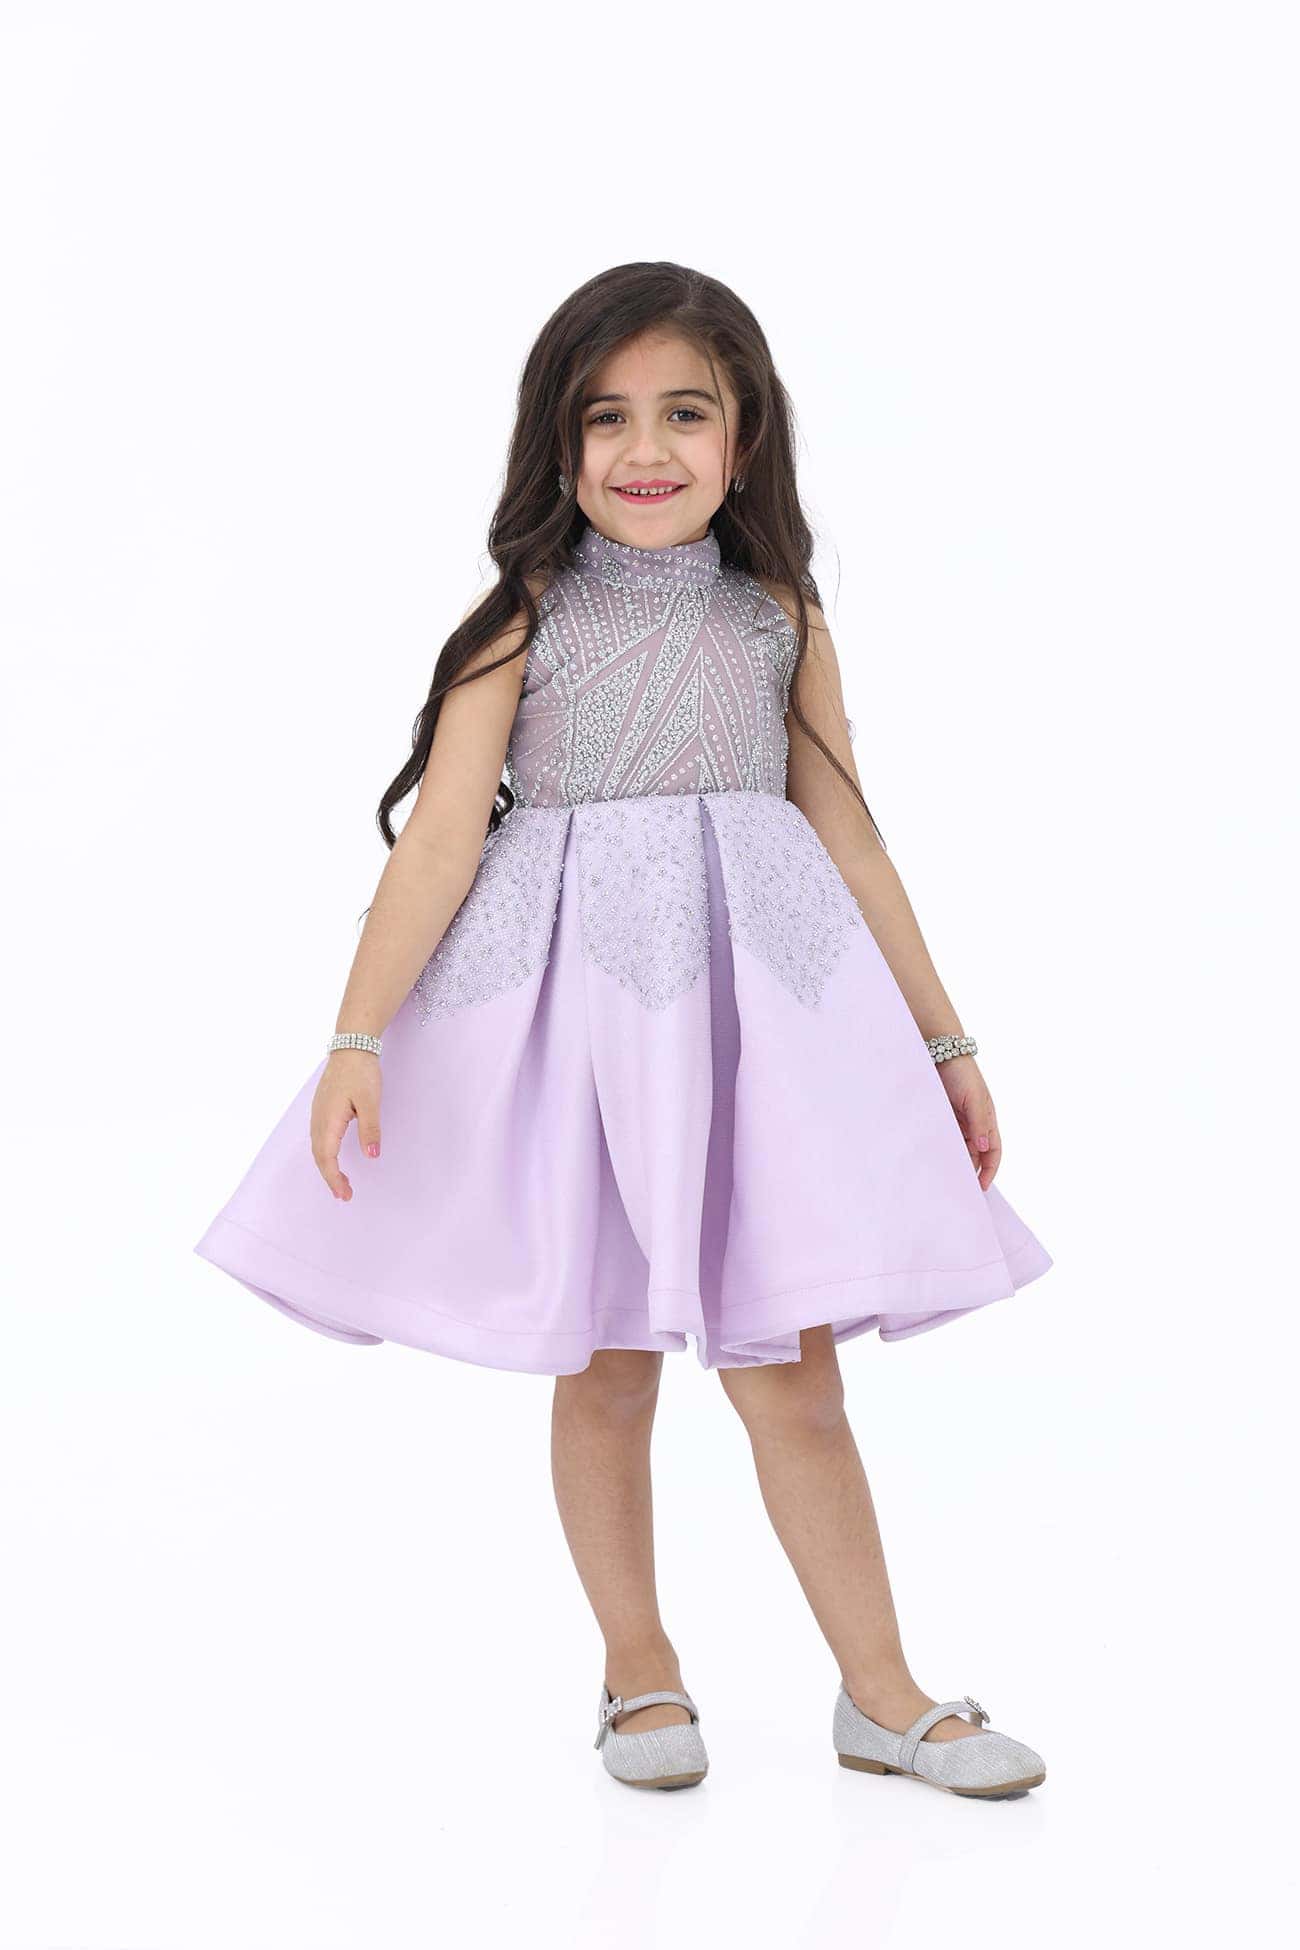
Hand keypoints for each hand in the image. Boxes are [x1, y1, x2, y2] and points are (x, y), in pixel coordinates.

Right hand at [311, 1051, 381, 1199]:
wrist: (351, 1047)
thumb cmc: (361, 1073)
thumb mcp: (371, 1101)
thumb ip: (370, 1129)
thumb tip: (372, 1155)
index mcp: (328, 1120)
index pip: (327, 1157)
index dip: (334, 1178)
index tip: (345, 1194)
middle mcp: (318, 1119)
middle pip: (319, 1156)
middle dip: (330, 1178)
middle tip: (345, 1195)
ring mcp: (317, 1113)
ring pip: (317, 1148)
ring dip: (327, 1167)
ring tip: (341, 1182)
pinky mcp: (321, 1109)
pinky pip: (318, 1138)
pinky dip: (325, 1154)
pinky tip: (334, 1158)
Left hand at [934, 1053, 999, 1190]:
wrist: (939, 1050)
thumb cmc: (961, 1072)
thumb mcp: (973, 1098)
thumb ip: (979, 1123)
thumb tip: (984, 1148)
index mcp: (987, 1119)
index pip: (992, 1152)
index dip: (989, 1170)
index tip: (979, 1188)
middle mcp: (973, 1122)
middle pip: (974, 1153)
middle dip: (968, 1169)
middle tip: (956, 1187)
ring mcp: (956, 1119)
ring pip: (957, 1146)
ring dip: (952, 1159)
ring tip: (942, 1176)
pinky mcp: (941, 1114)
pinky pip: (942, 1136)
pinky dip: (939, 1147)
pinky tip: (931, 1157)